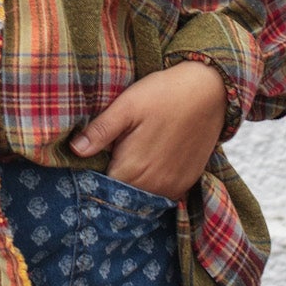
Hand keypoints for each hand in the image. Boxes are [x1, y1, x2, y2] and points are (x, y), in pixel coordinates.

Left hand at [68, 61, 228, 201]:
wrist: (209, 89)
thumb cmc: (164, 93)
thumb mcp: (126, 105)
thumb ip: (100, 131)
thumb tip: (75, 150)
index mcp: (134, 169)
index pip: (102, 188)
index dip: (92, 177)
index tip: (88, 164)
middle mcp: (154, 185)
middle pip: (122, 196)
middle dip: (111, 183)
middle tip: (107, 159)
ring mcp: (174, 186)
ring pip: (142, 196)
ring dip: (132, 185)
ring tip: (128, 161)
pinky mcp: (187, 181)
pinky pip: (162, 193)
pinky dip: (152, 184)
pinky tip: (148, 165)